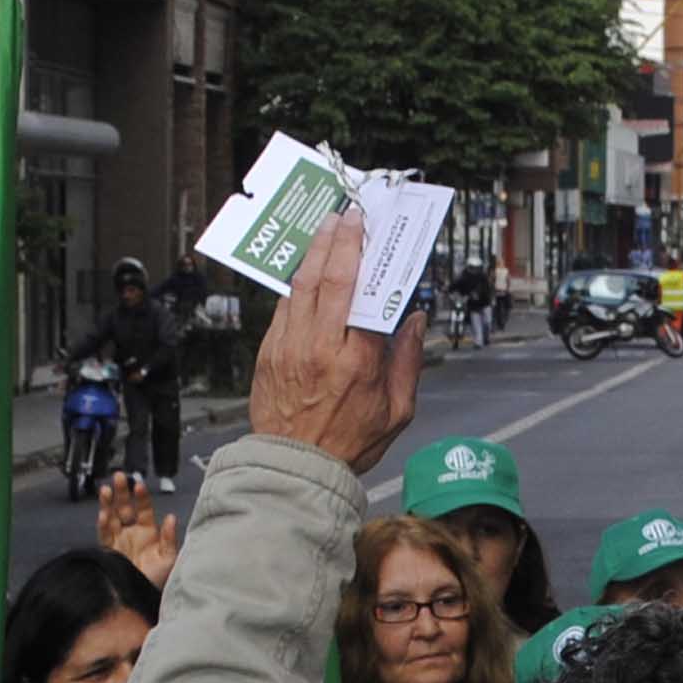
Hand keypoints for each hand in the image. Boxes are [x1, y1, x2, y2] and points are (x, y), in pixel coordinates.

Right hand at [96, 473, 180, 587]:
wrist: (143, 599)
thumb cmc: (159, 581)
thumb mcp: (169, 559)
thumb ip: (169, 538)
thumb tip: (171, 517)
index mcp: (148, 532)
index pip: (143, 508)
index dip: (141, 497)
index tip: (138, 485)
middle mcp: (132, 533)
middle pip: (124, 507)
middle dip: (121, 492)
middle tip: (119, 476)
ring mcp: (119, 541)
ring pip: (111, 517)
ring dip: (108, 503)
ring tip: (106, 490)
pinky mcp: (108, 552)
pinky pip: (104, 535)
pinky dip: (103, 524)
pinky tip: (103, 515)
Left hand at [249, 213, 425, 475]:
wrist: (295, 468)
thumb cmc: (349, 443)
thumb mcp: (398, 411)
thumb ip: (408, 361)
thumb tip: (413, 319)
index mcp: (358, 361)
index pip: (365, 294)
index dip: (368, 256)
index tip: (373, 232)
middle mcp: (321, 347)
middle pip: (331, 278)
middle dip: (341, 239)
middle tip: (348, 214)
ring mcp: (290, 346)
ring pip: (302, 284)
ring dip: (315, 250)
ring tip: (326, 226)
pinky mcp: (269, 352)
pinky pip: (283, 305)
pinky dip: (296, 281)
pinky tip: (306, 266)